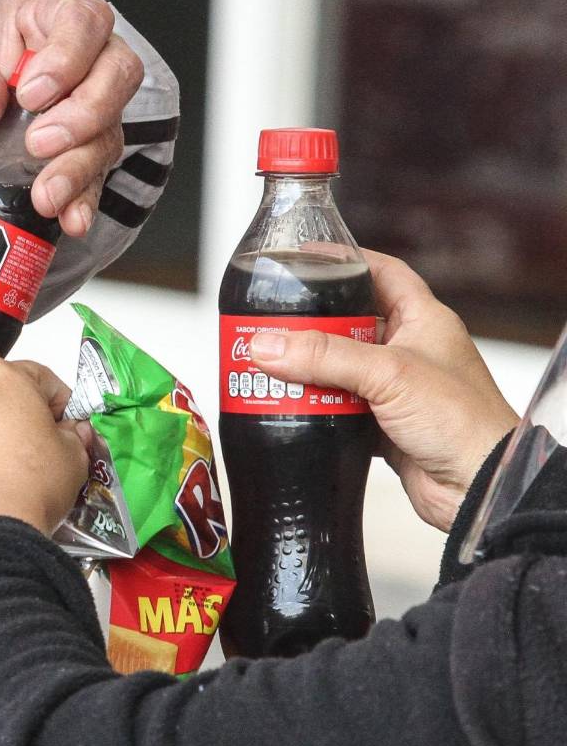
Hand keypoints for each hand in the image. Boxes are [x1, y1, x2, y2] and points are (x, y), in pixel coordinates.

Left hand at [0, 0, 143, 237]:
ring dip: (79, 168)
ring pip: (110, 131)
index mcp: (52, 16)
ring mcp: (96, 106)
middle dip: (82, 116)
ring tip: (46, 195)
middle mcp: (89, 57)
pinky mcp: (90, 150)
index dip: (67, 58)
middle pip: (116, 75)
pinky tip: (71, 218)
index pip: (84, 21)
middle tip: (38, 144)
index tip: (30, 94)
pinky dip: (84, 200)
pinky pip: (99, 176)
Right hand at [249, 250, 518, 531]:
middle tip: (273, 322)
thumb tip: (268, 345)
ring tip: (270, 364)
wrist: (478, 487)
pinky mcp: (381, 425)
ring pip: (338, 368)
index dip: (347, 260)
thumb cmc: (463, 422)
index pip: (383, 273)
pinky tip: (289, 404)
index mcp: (423, 320)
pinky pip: (337, 407)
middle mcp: (409, 350)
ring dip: (307, 370)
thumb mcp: (388, 374)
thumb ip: (325, 356)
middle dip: (311, 324)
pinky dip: (314, 407)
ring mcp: (394, 389)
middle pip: (349, 323)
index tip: (308, 258)